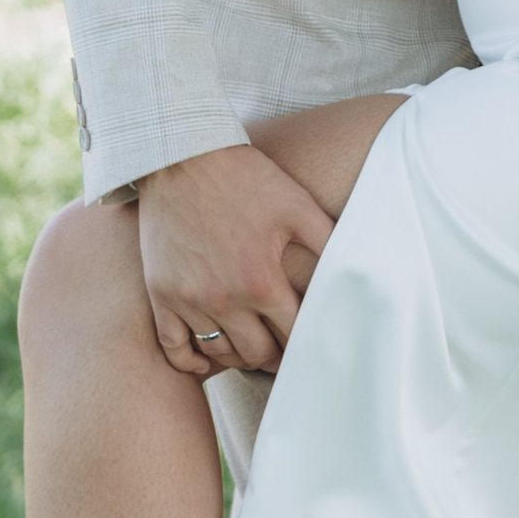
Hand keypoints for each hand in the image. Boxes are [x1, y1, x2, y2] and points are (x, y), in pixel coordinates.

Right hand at [135, 141, 332, 382]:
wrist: (183, 157)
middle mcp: (224, 299)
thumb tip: (357, 267)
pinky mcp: (161, 293)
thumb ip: (327, 241)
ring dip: (240, 355)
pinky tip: (207, 358)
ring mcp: (189, 299)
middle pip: (257, 353)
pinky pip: (174, 347)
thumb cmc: (244, 179)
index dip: (308, 343)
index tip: (314, 344)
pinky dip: (192, 360)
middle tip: (284, 348)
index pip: (293, 336)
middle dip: (276, 354)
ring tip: (254, 347)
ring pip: (220, 354)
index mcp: (261, 281)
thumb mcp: (296, 204)